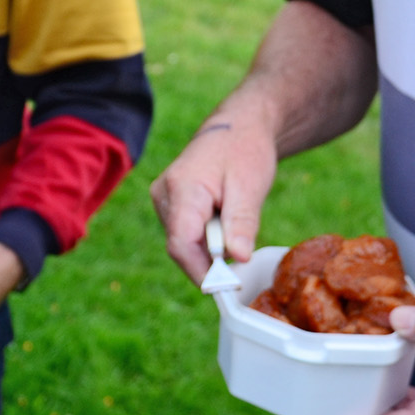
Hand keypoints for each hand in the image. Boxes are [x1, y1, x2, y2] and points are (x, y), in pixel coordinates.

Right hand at [148, 107, 277, 282]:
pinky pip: (185, 234)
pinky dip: (207, 240)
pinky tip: (225, 225)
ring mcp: (163, 200)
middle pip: (181, 247)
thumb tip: (238, 258)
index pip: (181, 244)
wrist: (238, 127)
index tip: (227, 287)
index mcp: (182, 188)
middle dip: (209, 262)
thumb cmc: (245, 150)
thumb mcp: (250, 186)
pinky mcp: (170, 205)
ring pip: (183, 243)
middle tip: (241, 261)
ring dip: (210, 249)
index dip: (202, 272)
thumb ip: (242, 223)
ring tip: (235, 227)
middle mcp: (164, 195)